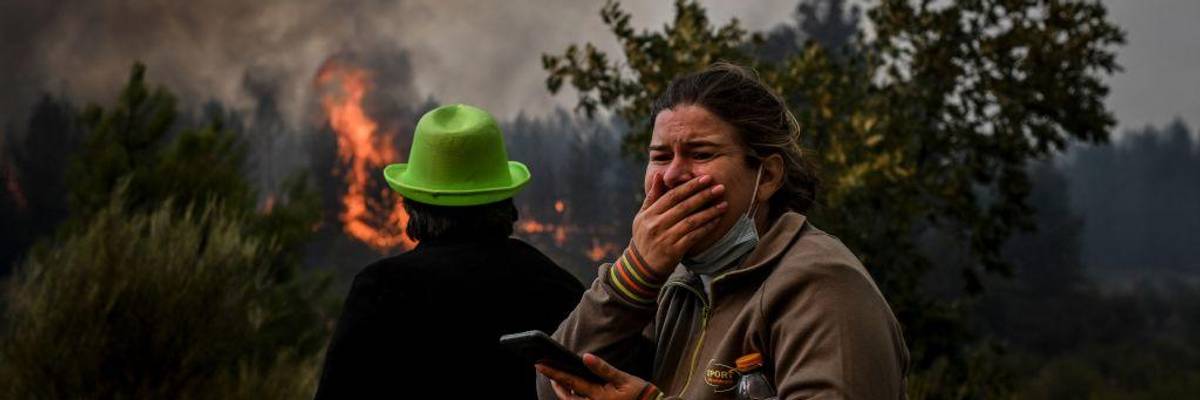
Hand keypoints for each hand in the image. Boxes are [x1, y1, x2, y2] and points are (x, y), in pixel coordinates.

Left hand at [537, 353, 656, 399]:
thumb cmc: (639, 393)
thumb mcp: (623, 378)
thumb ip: (603, 369)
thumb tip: (585, 357)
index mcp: (598, 395)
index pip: (570, 382)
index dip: (553, 373)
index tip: (539, 365)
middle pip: (566, 397)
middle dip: (556, 384)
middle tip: (547, 370)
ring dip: (564, 392)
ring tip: (560, 379)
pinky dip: (574, 397)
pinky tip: (574, 389)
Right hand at [632, 173, 727, 275]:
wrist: (641, 267)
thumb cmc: (645, 238)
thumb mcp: (642, 217)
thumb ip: (652, 196)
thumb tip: (659, 174)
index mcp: (649, 214)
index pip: (672, 196)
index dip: (690, 186)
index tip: (705, 178)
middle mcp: (656, 225)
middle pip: (683, 207)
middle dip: (703, 195)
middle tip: (720, 188)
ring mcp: (665, 239)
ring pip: (691, 221)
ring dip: (709, 212)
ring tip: (723, 204)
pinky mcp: (674, 251)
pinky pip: (694, 236)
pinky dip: (706, 227)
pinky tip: (716, 221)